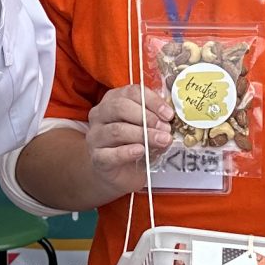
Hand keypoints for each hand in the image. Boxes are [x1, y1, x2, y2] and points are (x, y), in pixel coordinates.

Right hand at [85, 84, 173, 199]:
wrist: (118, 172)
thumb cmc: (133, 144)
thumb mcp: (146, 127)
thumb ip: (156, 120)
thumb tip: (169, 121)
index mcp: (113, 100)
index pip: (132, 92)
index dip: (152, 101)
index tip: (168, 114)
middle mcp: (100, 115)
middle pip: (120, 107)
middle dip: (147, 117)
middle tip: (165, 128)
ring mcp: (96, 136)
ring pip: (117, 130)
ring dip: (143, 135)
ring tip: (161, 141)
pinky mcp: (97, 157)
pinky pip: (111, 154)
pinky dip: (127, 152)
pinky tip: (141, 151)